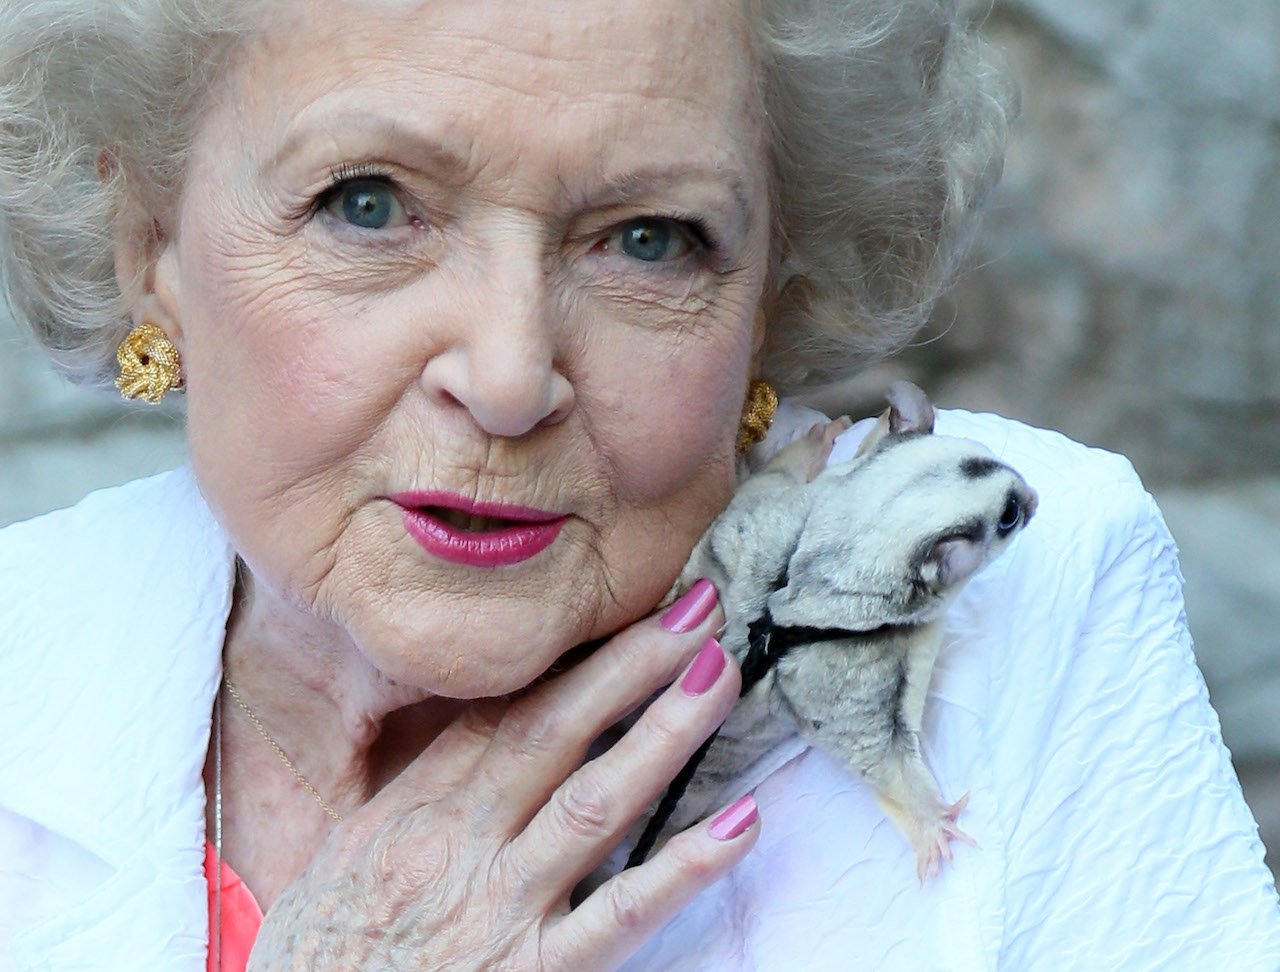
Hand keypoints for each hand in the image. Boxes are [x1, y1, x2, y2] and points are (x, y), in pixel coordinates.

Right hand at [247, 582, 754, 970]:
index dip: (573, 655)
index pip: (504, 711)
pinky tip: (740, 823)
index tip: (629, 608)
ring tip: (719, 671)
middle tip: (697, 605)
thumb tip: (475, 749)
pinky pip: (618, 916)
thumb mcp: (344, 863)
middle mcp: (458, 844)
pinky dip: (683, 868)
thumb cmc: (314, 964)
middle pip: (554, 729)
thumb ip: (413, 802)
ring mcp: (499, 907)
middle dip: (630, 662)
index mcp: (411, 810)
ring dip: (663, 730)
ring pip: (594, 800)